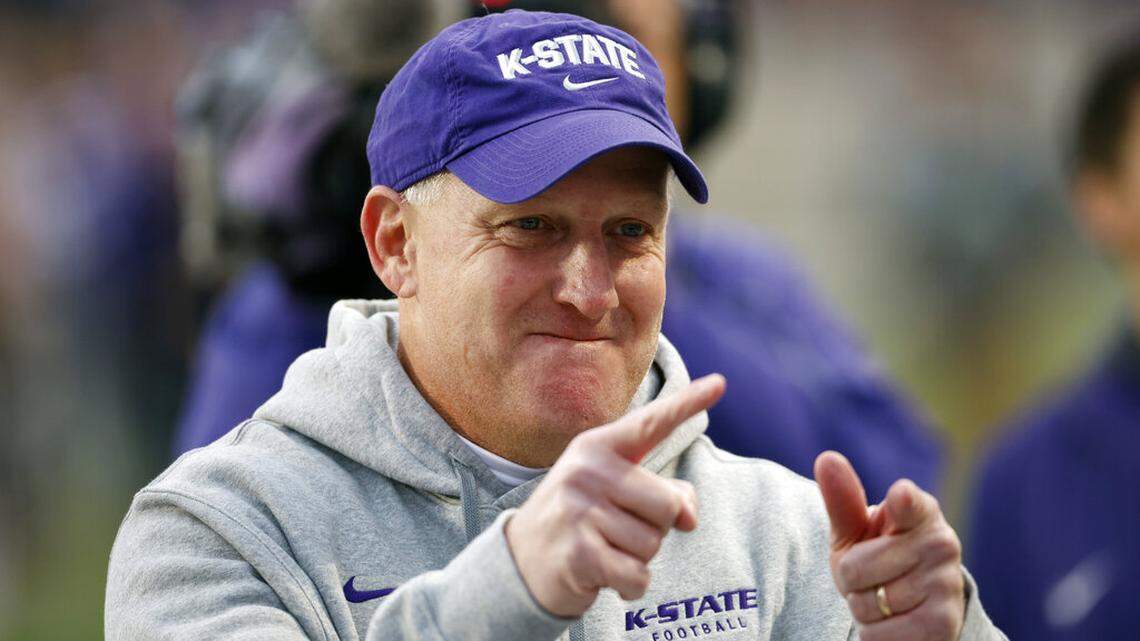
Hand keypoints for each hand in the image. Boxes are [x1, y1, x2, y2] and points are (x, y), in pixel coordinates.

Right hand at [506, 374, 725, 617]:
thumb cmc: (581, 521)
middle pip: (668, 505)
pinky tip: (603, 576)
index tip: (720, 383)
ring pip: (653, 544)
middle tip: (617, 531)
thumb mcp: (617, 495)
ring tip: (604, 549)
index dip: (687, 404)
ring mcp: (578, 511)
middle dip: (655, 528)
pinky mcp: (579, 554)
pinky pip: (638, 576)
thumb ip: (663, 496)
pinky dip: (630, 585)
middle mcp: (586, 471)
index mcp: (597, 447)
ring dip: (638, 558)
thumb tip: (689, 519)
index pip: (650, 424)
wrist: (520, 563)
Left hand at [815, 452, 964, 640]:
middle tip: (871, 578)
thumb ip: (843, 498)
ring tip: (884, 600)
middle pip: (854, 568)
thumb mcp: (855, 531)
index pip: (907, 503)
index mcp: (918, 510)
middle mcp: (941, 542)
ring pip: (867, 603)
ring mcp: (946, 583)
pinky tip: (894, 623)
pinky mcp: (945, 623)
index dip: (901, 501)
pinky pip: (880, 634)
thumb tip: (826, 457)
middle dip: (850, 581)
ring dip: (864, 609)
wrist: (913, 609)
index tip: (899, 495)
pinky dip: (875, 634)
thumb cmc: (876, 558)